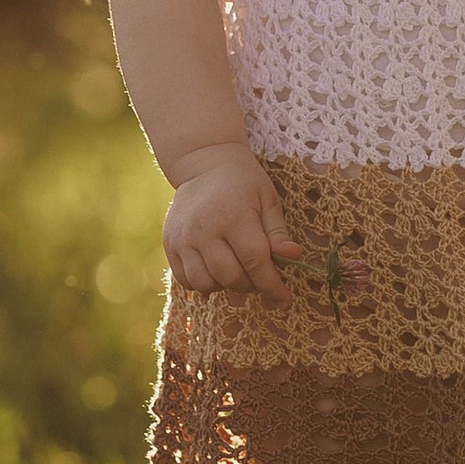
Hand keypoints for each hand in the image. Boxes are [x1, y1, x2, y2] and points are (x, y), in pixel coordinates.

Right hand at [161, 144, 300, 305]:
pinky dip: (203, 284)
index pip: (255, 262)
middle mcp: (205, 230)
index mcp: (234, 216)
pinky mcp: (170, 244)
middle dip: (251, 286)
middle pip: (230, 277)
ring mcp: (183, 238)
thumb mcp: (268, 200)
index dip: (272, 286)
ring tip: (237, 272)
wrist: (204, 164)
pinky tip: (216, 272)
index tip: (284, 300)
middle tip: (261, 279)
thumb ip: (278, 232)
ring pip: (205, 284)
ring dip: (225, 287)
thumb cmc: (243, 183)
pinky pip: (185, 280)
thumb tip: (294, 255)